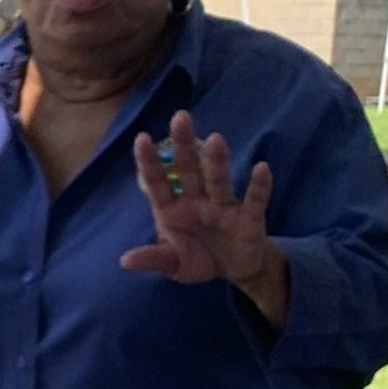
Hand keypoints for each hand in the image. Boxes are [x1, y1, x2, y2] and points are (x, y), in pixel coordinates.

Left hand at [123, 110, 281, 298]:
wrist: (234, 271)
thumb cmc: (198, 259)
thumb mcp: (173, 264)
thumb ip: (153, 259)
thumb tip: (125, 261)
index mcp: (173, 209)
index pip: (157, 182)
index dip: (149, 162)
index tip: (140, 138)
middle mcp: (197, 201)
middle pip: (189, 170)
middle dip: (184, 146)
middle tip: (180, 117)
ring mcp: (223, 206)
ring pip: (218, 180)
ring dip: (217, 162)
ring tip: (215, 139)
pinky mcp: (249, 219)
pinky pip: (254, 201)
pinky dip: (259, 187)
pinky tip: (262, 169)